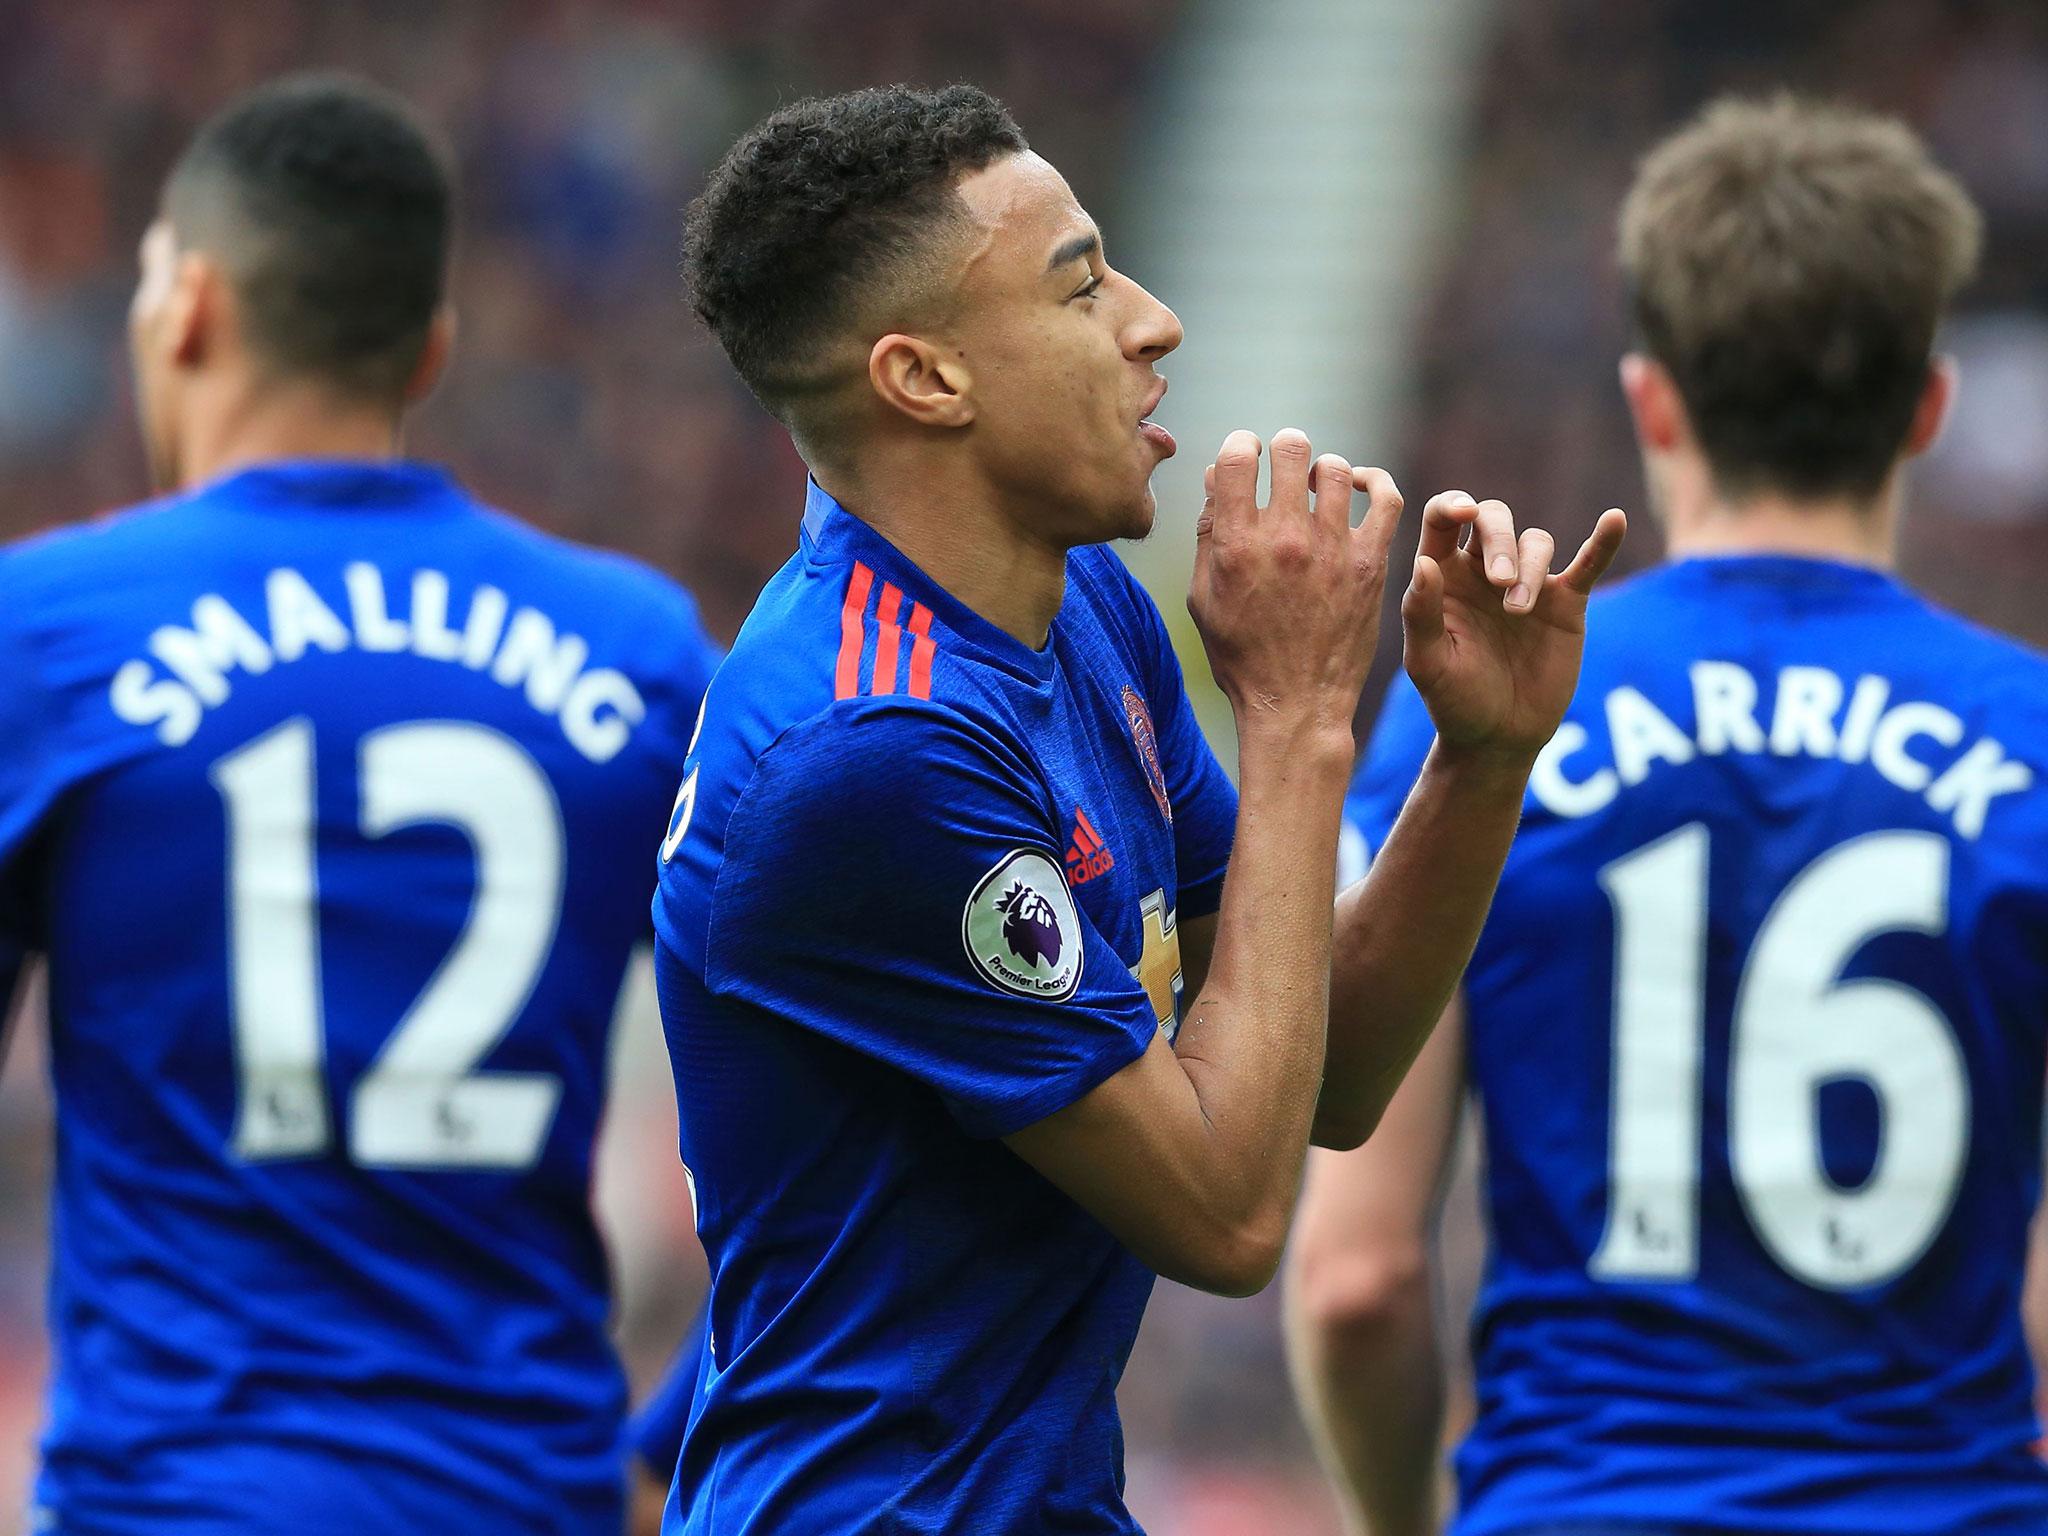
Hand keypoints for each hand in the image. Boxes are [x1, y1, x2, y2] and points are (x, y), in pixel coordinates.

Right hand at [1188, 429, 1404, 751]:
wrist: (1296, 705)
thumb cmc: (1242, 656)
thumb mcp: (1203, 598)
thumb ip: (1207, 533)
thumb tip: (1215, 475)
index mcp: (1236, 546)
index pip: (1237, 457)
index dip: (1240, 445)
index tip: (1245, 456)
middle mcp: (1284, 540)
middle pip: (1291, 450)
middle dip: (1284, 449)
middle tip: (1283, 467)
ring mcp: (1332, 550)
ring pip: (1335, 470)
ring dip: (1323, 470)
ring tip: (1317, 487)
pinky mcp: (1370, 564)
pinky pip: (1386, 499)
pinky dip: (1374, 484)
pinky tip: (1360, 490)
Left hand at [1401, 493, 1626, 755]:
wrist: (1499, 737)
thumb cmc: (1453, 700)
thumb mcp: (1428, 663)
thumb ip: (1420, 614)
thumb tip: (1425, 564)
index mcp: (1443, 576)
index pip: (1442, 519)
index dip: (1452, 504)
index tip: (1463, 512)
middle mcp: (1483, 571)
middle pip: (1493, 520)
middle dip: (1500, 542)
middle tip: (1502, 586)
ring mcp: (1528, 583)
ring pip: (1535, 542)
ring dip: (1530, 568)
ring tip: (1519, 613)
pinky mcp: (1566, 602)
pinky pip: (1588, 564)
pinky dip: (1602, 542)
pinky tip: (1614, 519)